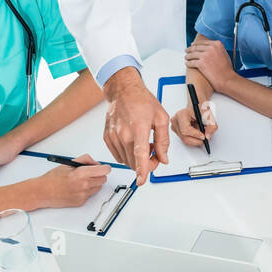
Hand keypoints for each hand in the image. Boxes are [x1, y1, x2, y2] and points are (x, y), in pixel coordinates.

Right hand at [37, 153, 112, 208]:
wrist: (43, 192)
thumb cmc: (53, 178)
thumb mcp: (68, 163)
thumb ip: (85, 160)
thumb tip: (95, 162)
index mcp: (81, 174)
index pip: (104, 171)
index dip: (104, 168)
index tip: (102, 167)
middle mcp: (84, 185)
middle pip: (103, 179)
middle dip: (99, 175)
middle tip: (90, 172)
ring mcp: (83, 195)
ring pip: (98, 187)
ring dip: (94, 183)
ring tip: (81, 180)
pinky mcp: (81, 202)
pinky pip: (90, 195)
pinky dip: (87, 190)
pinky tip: (76, 188)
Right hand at [102, 68, 169, 184]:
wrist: (124, 91)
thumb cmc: (142, 101)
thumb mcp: (161, 118)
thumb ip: (163, 141)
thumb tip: (163, 158)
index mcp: (138, 128)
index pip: (139, 154)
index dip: (142, 169)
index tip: (141, 180)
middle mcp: (123, 134)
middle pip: (134, 162)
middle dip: (146, 163)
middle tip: (154, 153)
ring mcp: (113, 136)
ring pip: (126, 161)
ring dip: (137, 159)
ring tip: (143, 144)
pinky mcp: (107, 138)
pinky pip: (118, 155)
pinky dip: (127, 155)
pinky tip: (133, 143)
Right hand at [170, 100, 218, 146]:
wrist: (196, 106)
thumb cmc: (201, 109)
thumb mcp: (210, 116)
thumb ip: (211, 126)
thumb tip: (208, 136)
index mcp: (182, 114)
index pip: (186, 129)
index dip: (196, 134)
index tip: (204, 136)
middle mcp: (176, 121)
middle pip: (185, 137)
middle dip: (197, 140)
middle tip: (206, 139)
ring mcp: (175, 126)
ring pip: (185, 140)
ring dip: (196, 139)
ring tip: (201, 133)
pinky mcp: (176, 131)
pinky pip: (185, 139)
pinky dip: (193, 139)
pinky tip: (197, 133)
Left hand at [184, 39, 235, 89]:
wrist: (227, 78)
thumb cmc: (226, 69)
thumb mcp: (224, 54)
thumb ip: (216, 49)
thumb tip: (208, 48)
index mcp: (217, 44)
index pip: (203, 42)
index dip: (196, 44)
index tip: (193, 45)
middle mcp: (211, 48)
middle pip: (196, 47)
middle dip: (190, 49)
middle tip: (187, 50)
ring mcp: (205, 55)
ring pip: (192, 54)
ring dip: (188, 56)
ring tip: (186, 57)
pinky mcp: (201, 63)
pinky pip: (191, 62)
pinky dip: (188, 63)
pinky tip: (188, 64)